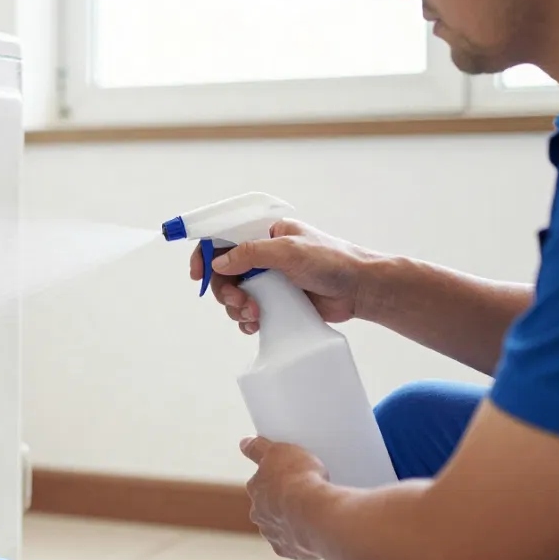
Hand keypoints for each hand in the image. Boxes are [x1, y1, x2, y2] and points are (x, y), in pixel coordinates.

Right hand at [189, 220, 373, 334]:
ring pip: (234, 295)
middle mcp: (263, 256)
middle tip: (238, 302)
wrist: (360, 289)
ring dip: (237, 308)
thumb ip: (249, 254)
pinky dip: (247, 320)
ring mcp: (268, 280)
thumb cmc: (331, 261)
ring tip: (254, 315)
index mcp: (265, 234)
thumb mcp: (287, 250)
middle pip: (224, 273)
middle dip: (225, 290)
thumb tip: (217, 264)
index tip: (198, 275)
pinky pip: (249, 312)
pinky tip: (256, 325)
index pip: (224, 239)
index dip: (206, 255)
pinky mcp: (276, 302)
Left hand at [240, 435, 329, 559]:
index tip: (290, 476)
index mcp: (255, 489)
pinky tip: (317, 529)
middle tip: (306, 495)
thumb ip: (257, 448)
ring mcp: (273, 534)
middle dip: (283, 502)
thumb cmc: (299, 479)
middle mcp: (259, 513)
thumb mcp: (278, 450)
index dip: (277, 479)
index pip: (261, 482)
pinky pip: (296, 544)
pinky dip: (305, 539)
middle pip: (270, 506)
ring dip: (294, 521)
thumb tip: (243, 443)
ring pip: (283, 526)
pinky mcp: (288, 550)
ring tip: (316, 513)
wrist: (317, 513)